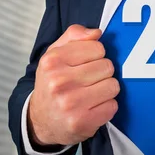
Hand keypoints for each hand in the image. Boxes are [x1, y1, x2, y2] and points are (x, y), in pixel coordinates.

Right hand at [28, 25, 119, 146]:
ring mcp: (71, 103)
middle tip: (88, 81)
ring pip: (113, 85)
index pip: (98, 48)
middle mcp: (59, 82)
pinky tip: (92, 107)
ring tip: (91, 94)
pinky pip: (113, 106)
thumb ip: (74, 36)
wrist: (40, 120)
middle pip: (108, 66)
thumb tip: (97, 33)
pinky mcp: (82, 122)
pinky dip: (106, 106)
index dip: (95, 55)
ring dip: (106, 90)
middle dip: (102, 73)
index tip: (85, 64)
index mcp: (52, 61)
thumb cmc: (52, 83)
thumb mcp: (55, 54)